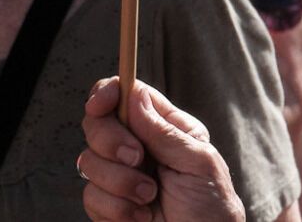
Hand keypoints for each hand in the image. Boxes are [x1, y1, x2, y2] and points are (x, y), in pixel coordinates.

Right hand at [78, 78, 243, 221]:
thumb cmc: (213, 213)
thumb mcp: (199, 164)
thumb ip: (164, 130)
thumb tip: (132, 94)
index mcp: (164, 129)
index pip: (125, 95)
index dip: (106, 93)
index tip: (100, 104)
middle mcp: (138, 148)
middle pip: (96, 123)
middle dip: (110, 140)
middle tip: (136, 159)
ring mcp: (120, 177)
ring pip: (88, 161)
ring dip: (120, 182)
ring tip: (149, 197)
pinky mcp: (108, 206)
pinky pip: (90, 196)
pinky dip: (116, 208)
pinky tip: (141, 217)